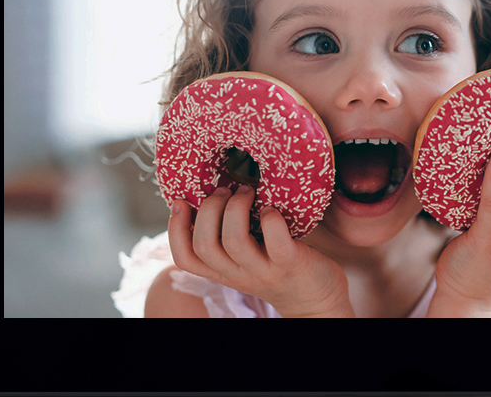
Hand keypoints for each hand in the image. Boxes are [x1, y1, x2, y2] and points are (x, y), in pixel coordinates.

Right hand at [168, 185, 353, 316]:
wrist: (315, 300)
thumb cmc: (278, 267)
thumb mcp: (246, 258)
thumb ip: (228, 237)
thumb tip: (212, 193)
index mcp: (223, 271)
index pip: (184, 258)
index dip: (174, 230)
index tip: (180, 202)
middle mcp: (237, 273)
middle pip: (204, 245)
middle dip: (208, 209)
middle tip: (225, 190)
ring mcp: (263, 270)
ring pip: (234, 241)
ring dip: (237, 208)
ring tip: (247, 191)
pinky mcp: (290, 264)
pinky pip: (276, 242)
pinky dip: (271, 219)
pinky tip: (272, 209)